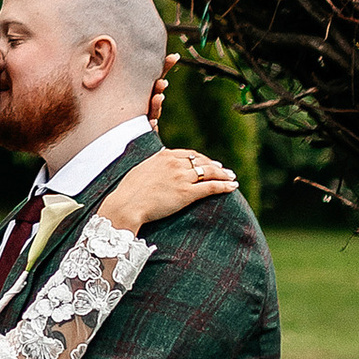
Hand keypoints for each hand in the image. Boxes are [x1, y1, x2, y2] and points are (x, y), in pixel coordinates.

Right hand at [95, 146, 236, 233]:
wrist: (127, 204)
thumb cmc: (129, 191)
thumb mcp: (141, 169)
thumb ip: (154, 164)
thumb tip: (160, 162)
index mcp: (164, 155)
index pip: (190, 154)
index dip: (202, 159)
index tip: (208, 162)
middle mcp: (175, 163)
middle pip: (202, 161)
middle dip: (215, 166)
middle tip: (225, 170)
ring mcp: (182, 177)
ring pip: (210, 172)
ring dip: (224, 174)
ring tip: (232, 177)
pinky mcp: (187, 193)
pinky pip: (211, 186)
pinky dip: (224, 186)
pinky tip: (232, 186)